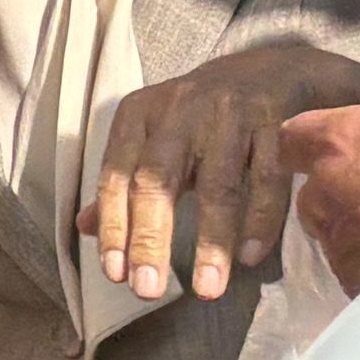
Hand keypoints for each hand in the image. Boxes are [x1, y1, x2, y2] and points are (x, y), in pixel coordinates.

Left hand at [89, 41, 359, 303]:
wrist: (273, 69)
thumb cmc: (202, 117)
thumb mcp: (154, 137)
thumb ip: (122, 181)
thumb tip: (83, 228)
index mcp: (141, 113)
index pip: (116, 176)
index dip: (114, 226)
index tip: (115, 275)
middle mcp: (180, 109)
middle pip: (157, 180)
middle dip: (151, 239)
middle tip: (147, 290)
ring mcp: (230, 113)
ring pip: (217, 185)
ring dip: (212, 242)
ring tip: (208, 290)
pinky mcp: (276, 121)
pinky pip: (267, 178)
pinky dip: (260, 221)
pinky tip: (250, 258)